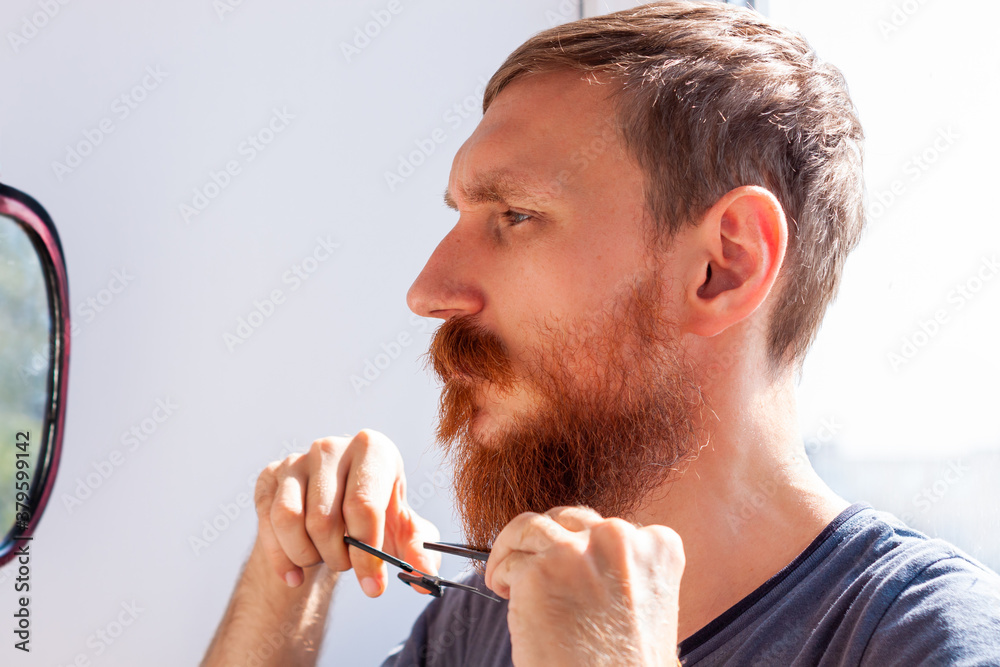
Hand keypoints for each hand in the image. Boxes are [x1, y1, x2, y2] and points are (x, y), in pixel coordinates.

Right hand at [253, 429, 441, 596]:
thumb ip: (419, 550)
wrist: (336, 504)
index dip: (366, 553)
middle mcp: (331, 447)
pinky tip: (295, 575)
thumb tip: (426, 573)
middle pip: (325, 519)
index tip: (372, 585)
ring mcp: (296, 459)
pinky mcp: (269, 476)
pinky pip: (267, 524)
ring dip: (307, 556)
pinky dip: (281, 559)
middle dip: (337, 558)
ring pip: (289, 521)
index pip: (363, 506)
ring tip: (323, 559)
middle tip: (347, 565)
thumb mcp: (403, 529)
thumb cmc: (376, 513)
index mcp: (373, 449)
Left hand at [485, 506, 683, 666]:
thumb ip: (623, 571)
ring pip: (528, 528)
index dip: (582, 547)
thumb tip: (586, 562)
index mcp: (656, 547)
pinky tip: (506, 595)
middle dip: (546, 542)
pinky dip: (500, 576)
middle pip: (565, 519)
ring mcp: (574, 552)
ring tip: (506, 576)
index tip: (571, 566)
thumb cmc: (628, 665)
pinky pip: (508, 562)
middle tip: (534, 567)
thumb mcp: (648, 605)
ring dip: (512, 549)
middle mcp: (617, 539)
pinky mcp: (536, 573)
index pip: (607, 527)